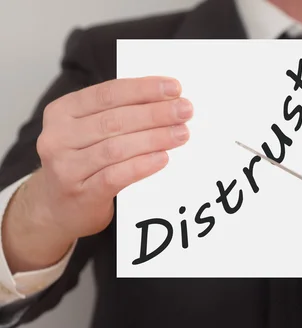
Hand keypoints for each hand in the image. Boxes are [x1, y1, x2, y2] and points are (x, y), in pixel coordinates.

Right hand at [3, 77, 192, 271]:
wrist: (58, 208)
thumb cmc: (82, 163)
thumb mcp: (88, 132)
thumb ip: (116, 114)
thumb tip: (165, 99)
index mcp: (61, 112)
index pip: (107, 94)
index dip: (143, 89)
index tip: (174, 88)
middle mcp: (58, 137)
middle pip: (114, 120)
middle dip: (155, 113)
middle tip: (185, 110)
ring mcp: (66, 167)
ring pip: (116, 148)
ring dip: (154, 138)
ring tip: (181, 133)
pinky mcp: (81, 193)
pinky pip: (116, 176)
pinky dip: (142, 165)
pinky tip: (163, 158)